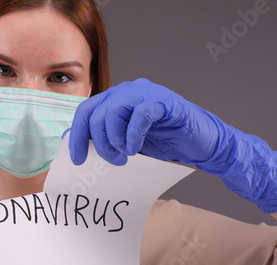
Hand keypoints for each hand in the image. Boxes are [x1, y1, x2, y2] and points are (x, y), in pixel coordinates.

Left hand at [70, 78, 219, 165]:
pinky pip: (140, 114)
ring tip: (125, 155)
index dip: (77, 136)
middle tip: (112, 160)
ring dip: (115, 139)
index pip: (85, 112)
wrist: (199, 141)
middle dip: (100, 143)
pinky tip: (136, 149)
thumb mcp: (127, 142)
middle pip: (96, 113)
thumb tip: (76, 146)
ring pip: (113, 111)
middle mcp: (127, 91)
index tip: (77, 159)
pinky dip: (133, 135)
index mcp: (115, 99)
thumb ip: (105, 139)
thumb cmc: (164, 141)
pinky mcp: (163, 102)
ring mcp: (145, 93)